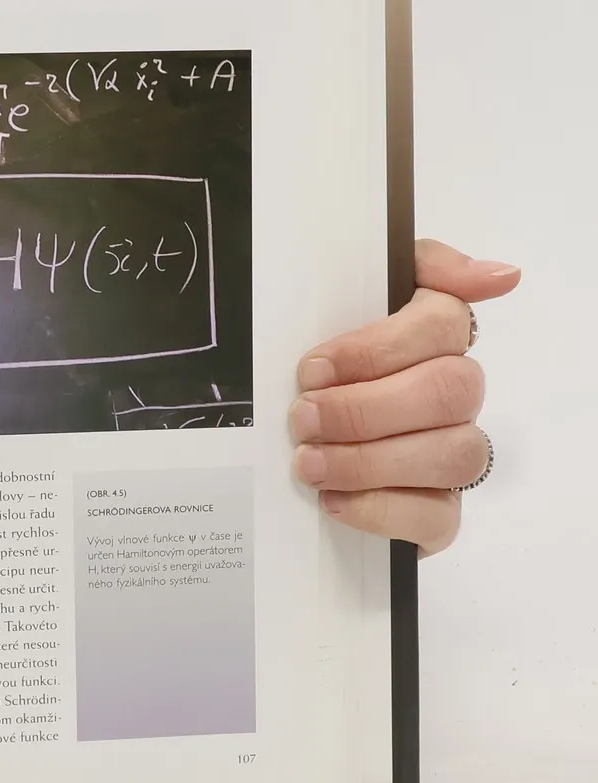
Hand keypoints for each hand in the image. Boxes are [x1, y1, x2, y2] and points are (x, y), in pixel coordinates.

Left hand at [289, 239, 519, 555]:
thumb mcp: (344, 300)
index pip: (443, 324)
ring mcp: (450, 455)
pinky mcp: (435, 514)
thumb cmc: (324, 369)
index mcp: (432, 339)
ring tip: (308, 462)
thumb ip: (419, 265)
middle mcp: (453, 396)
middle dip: (365, 408)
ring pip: (452, 454)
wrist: (283, 447)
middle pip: (448, 392)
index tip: (313, 367)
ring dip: (370, 459)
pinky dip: (380, 509)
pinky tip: (334, 499)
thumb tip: (498, 276)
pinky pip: (435, 516)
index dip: (375, 348)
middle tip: (302, 417)